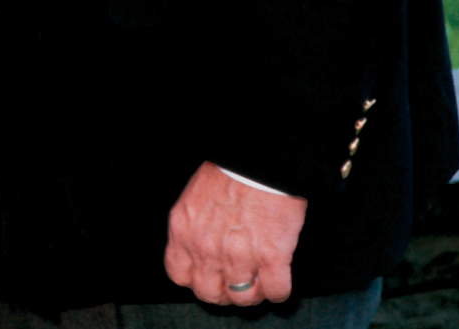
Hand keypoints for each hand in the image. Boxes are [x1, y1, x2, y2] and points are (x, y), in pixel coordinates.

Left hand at [164, 161, 306, 306]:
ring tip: (259, 284)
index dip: (196, 280)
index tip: (209, 277)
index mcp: (183, 231)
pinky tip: (279, 281)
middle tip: (235, 285)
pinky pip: (276, 292)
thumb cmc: (229, 173)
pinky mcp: (272, 257)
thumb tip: (200, 251)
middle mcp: (206, 248)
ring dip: (252, 294)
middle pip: (209, 293)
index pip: (180, 275)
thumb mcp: (194, 199)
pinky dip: (279, 292)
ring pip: (243, 298)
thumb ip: (193, 229)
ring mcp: (239, 255)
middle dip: (223, 293)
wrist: (259, 160)